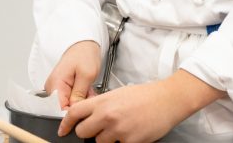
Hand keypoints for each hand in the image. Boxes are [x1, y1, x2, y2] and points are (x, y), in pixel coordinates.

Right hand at [44, 40, 100, 108]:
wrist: (84, 45)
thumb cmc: (84, 54)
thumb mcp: (86, 75)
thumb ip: (79, 94)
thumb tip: (74, 110)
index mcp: (55, 84)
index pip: (58, 109)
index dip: (72, 112)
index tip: (84, 108)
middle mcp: (52, 88)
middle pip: (64, 108)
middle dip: (79, 105)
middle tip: (90, 94)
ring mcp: (57, 89)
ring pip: (69, 104)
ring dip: (82, 100)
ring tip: (89, 89)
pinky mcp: (62, 89)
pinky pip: (71, 99)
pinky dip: (81, 97)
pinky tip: (86, 90)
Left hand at [58, 78, 190, 142]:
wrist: (168, 99)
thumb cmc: (146, 95)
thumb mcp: (119, 94)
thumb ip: (101, 105)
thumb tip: (88, 117)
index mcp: (103, 102)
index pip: (74, 113)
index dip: (66, 124)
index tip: (64, 130)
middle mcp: (108, 116)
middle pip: (83, 133)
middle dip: (89, 132)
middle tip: (100, 128)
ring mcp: (119, 131)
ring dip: (107, 139)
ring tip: (122, 128)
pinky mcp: (130, 142)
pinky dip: (122, 142)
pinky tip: (131, 133)